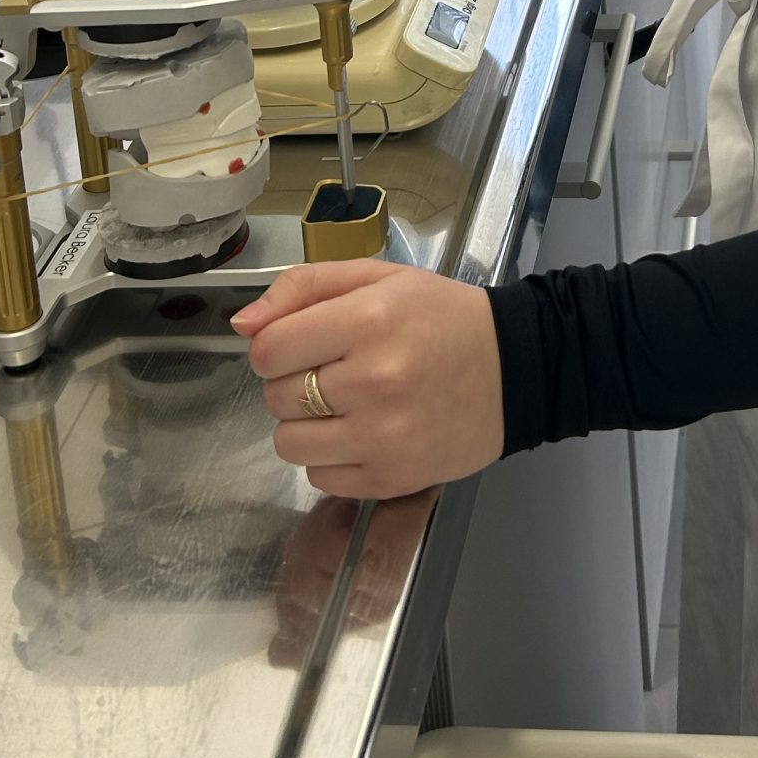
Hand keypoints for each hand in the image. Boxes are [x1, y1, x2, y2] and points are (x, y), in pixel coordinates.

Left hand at [234, 259, 504, 499]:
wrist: (515, 369)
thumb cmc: (441, 316)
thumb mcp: (378, 278)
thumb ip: (304, 288)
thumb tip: (242, 326)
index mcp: (368, 321)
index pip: (268, 350)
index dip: (276, 346)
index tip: (303, 343)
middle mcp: (372, 382)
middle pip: (276, 397)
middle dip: (293, 382)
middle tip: (334, 370)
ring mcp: (381, 438)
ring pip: (289, 444)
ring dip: (306, 424)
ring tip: (344, 405)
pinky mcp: (390, 480)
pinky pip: (319, 478)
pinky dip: (331, 457)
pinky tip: (362, 433)